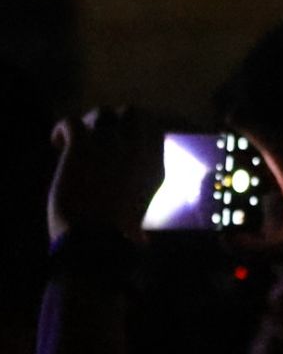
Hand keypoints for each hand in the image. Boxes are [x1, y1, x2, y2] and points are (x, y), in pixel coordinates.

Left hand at [47, 107, 164, 243]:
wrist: (95, 237)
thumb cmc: (118, 233)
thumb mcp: (139, 214)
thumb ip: (139, 211)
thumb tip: (141, 240)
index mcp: (155, 166)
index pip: (154, 131)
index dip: (137, 131)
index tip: (123, 142)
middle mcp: (137, 148)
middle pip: (132, 112)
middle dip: (116, 119)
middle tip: (101, 134)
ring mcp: (110, 144)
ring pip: (103, 112)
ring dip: (90, 122)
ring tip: (79, 140)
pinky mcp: (82, 146)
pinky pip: (71, 121)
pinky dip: (61, 129)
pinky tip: (57, 143)